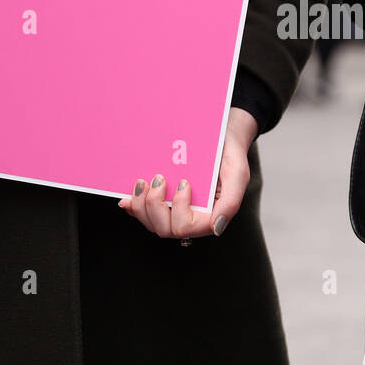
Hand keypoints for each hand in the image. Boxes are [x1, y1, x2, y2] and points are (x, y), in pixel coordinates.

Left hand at [119, 107, 257, 239]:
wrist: (222, 135)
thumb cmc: (231, 154)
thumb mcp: (237, 175)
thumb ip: (231, 203)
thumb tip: (216, 229)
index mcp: (209, 216)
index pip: (186, 228)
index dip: (178, 209)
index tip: (184, 183)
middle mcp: (191, 217)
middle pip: (164, 229)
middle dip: (154, 206)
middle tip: (158, 179)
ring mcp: (175, 210)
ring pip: (151, 223)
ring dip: (141, 205)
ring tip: (143, 182)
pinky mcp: (164, 201)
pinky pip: (144, 213)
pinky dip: (133, 206)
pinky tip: (127, 196)